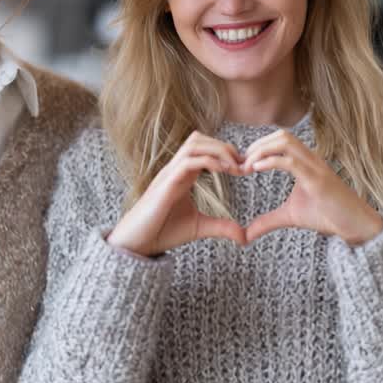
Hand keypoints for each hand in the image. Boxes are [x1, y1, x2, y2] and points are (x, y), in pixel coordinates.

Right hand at [106, 132, 245, 256]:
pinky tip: (224, 171)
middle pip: (199, 139)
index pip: (204, 148)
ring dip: (218, 150)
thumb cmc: (163, 232)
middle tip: (243, 164)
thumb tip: (245, 237)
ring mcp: (170, 173)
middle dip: (224, 147)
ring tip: (235, 166)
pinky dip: (208, 161)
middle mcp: (176, 168)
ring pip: (193, 144)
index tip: (245, 168)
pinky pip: (187, 161)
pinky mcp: (166, 183)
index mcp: (183, 174)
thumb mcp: (199, 228)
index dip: (226, 153)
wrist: (137, 243)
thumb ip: (222, 227)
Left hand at [241, 129, 382, 245]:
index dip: (257, 148)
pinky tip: (256, 169)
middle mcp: (310, 159)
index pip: (279, 140)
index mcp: (305, 162)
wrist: (355, 225)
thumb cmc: (327, 216)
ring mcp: (315, 167)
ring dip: (262, 150)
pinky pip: (292, 162)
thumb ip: (267, 222)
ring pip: (286, 141)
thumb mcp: (290, 217)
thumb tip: (245, 235)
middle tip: (241, 165)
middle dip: (257, 145)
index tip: (241, 165)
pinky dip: (271, 161)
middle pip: (280, 135)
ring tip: (247, 167)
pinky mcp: (317, 180)